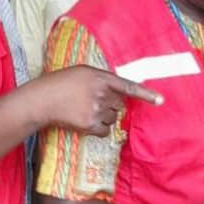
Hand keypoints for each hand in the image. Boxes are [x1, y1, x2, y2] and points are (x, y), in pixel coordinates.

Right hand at [30, 66, 162, 136]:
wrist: (42, 99)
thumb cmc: (60, 82)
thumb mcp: (82, 72)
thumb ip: (101, 78)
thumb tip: (116, 91)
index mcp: (101, 77)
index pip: (128, 86)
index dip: (146, 94)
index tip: (160, 101)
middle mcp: (102, 94)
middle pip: (119, 104)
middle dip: (111, 104)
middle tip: (92, 101)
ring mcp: (96, 110)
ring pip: (112, 118)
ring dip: (103, 116)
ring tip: (83, 110)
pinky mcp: (90, 125)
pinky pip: (105, 131)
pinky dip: (99, 129)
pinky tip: (85, 122)